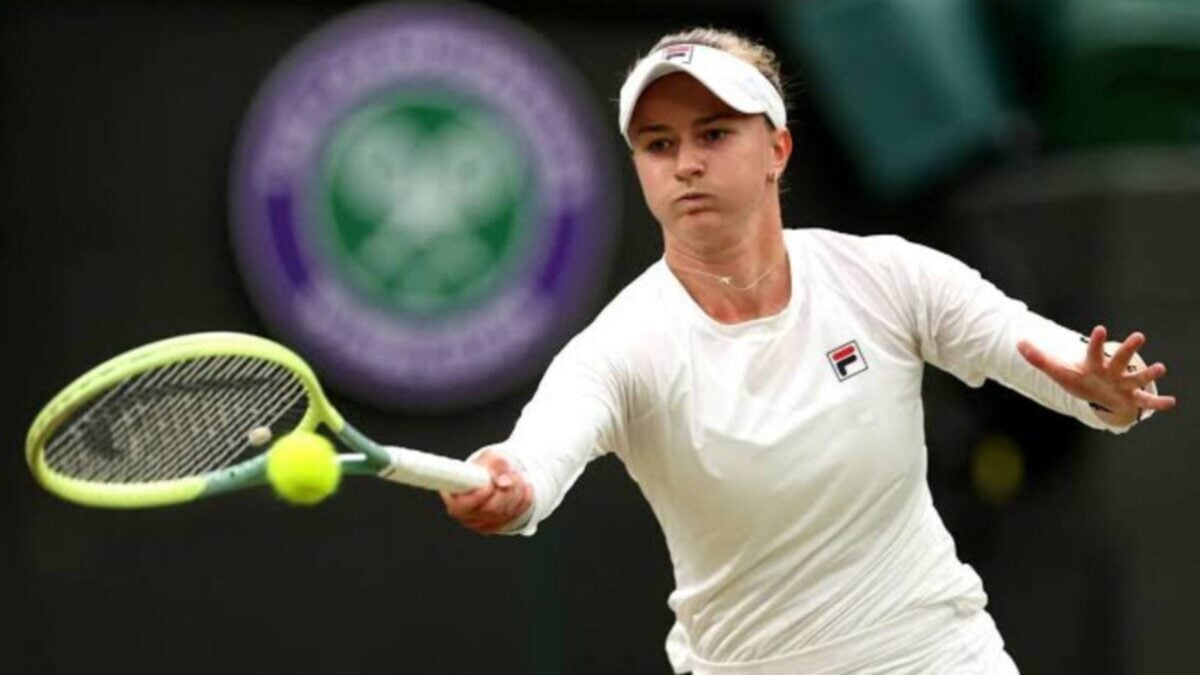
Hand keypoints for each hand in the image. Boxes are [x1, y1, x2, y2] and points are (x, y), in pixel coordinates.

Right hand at [441, 449, 532, 534]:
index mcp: (454, 498)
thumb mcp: (489, 458)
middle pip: (491, 509)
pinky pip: (517, 514)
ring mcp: (482, 523)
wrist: (494, 476)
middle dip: (505, 489)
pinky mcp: (498, 526)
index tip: (490, 485)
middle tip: (512, 473)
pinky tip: (523, 486)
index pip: (462, 506)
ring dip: (517, 491)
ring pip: (506, 512)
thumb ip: (496, 464)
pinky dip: (524, 499)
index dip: (479, 495)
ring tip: (517, 476)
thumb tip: (504, 481)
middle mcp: (466, 515)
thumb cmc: (485, 467)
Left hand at [1018, 325, 1176, 425]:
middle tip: (1139, 336)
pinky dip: (1158, 403)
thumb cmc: (1078, 379)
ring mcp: (1123, 384)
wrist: (1096, 394)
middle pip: (1121, 359)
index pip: (1094, 351)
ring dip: (1148, 374)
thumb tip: (1018, 343)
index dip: (1098, 342)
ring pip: (1137, 378)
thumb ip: (1039, 358)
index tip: (1101, 329)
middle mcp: (1112, 371)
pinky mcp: (1131, 398)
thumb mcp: (1057, 371)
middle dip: (1129, 349)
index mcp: (1093, 364)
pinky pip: (1147, 401)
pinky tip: (1172, 402)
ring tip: (1161, 367)